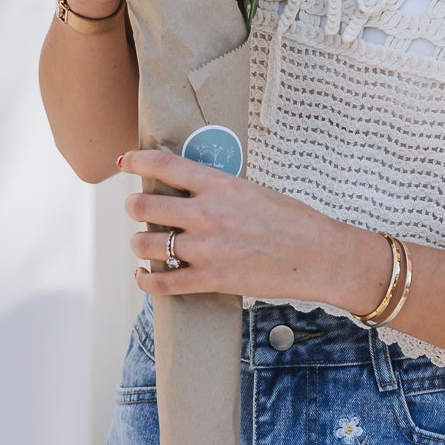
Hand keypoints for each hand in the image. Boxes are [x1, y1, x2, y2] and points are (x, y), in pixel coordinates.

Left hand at [119, 148, 380, 309]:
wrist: (319, 256)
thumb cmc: (293, 220)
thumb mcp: (252, 189)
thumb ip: (217, 188)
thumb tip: (187, 187)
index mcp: (219, 184)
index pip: (162, 164)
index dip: (135, 160)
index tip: (125, 161)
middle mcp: (206, 214)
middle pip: (143, 206)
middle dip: (134, 206)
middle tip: (139, 208)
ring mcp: (205, 249)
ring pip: (144, 244)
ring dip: (140, 243)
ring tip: (146, 243)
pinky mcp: (210, 279)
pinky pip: (161, 283)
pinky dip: (145, 280)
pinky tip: (144, 275)